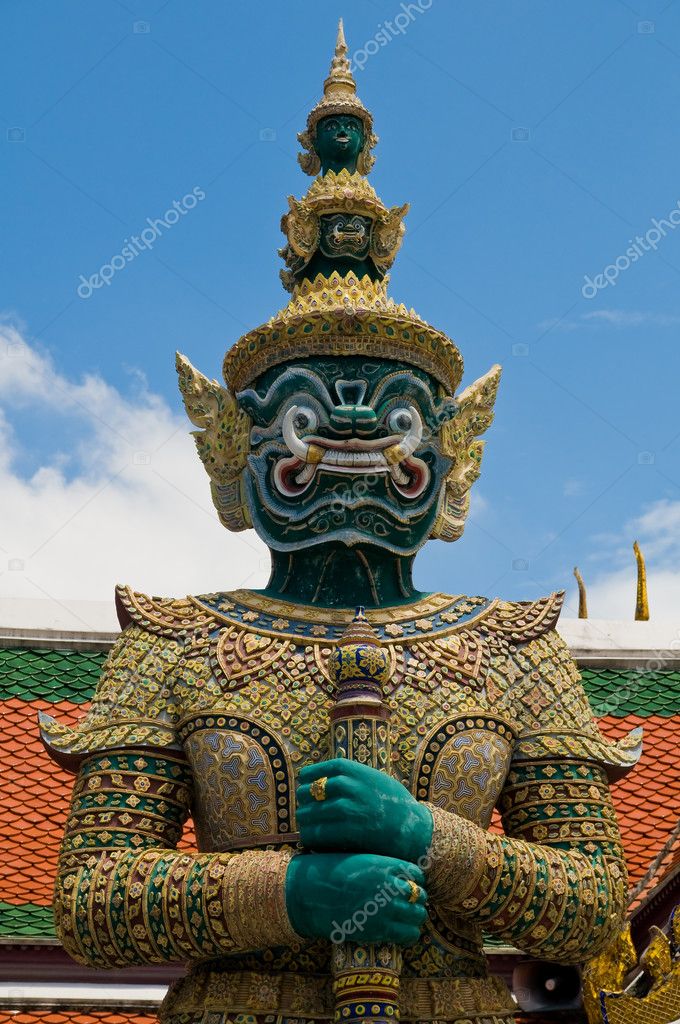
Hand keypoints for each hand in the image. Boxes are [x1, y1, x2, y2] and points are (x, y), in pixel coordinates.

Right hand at [285, 852, 427, 945]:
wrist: (310, 894)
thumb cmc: (329, 872)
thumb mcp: (359, 860)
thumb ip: (381, 867)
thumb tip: (395, 877)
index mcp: (386, 864)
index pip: (417, 874)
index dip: (413, 881)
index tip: (406, 886)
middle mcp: (391, 886)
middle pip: (420, 896)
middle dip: (415, 901)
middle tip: (405, 905)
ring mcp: (387, 909)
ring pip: (418, 916)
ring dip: (413, 918)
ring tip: (402, 919)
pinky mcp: (380, 930)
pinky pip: (408, 935)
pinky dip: (407, 934)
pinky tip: (398, 933)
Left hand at [296, 759, 432, 863]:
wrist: (414, 829)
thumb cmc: (395, 804)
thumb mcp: (376, 779)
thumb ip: (354, 776)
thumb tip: (326, 778)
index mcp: (356, 771)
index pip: (319, 771)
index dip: (309, 777)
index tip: (304, 783)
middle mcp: (351, 787)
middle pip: (310, 792)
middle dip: (304, 801)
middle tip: (305, 809)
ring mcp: (350, 809)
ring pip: (310, 813)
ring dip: (304, 821)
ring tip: (306, 826)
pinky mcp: (349, 832)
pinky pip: (318, 834)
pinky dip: (311, 838)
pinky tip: (314, 840)